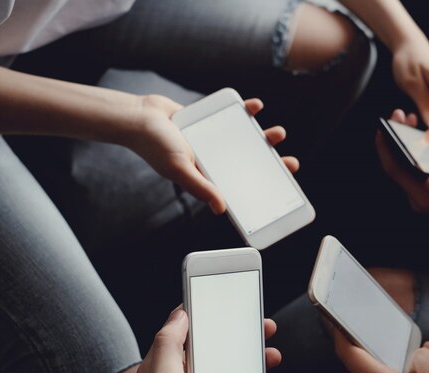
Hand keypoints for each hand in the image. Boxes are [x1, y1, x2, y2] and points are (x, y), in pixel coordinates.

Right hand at [127, 95, 298, 213]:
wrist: (138, 116)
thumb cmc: (154, 145)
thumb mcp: (180, 168)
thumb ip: (201, 187)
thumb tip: (221, 208)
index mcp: (209, 174)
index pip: (241, 183)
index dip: (261, 186)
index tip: (282, 188)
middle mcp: (214, 159)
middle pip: (249, 162)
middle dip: (271, 163)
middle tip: (290, 162)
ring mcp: (214, 139)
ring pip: (246, 139)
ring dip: (264, 137)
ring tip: (277, 133)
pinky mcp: (211, 120)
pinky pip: (233, 116)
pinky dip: (246, 110)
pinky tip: (256, 107)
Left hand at [137, 308, 281, 372]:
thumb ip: (167, 343)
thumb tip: (178, 313)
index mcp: (167, 369)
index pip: (187, 331)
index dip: (207, 314)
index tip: (227, 300)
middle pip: (217, 349)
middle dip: (241, 336)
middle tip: (262, 326)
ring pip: (235, 372)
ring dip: (257, 362)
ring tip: (272, 357)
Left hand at [334, 330, 428, 372]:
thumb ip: (425, 357)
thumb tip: (417, 353)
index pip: (350, 356)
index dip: (341, 334)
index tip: (336, 317)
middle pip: (365, 363)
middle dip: (379, 345)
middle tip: (393, 332)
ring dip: (396, 361)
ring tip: (420, 353)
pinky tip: (422, 372)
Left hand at [376, 109, 428, 228]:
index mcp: (425, 198)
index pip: (395, 170)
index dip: (386, 148)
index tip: (383, 125)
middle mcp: (419, 197)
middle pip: (395, 165)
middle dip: (392, 140)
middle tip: (397, 114)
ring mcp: (423, 192)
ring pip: (402, 164)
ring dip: (401, 141)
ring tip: (407, 118)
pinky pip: (411, 165)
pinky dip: (410, 147)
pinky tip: (417, 132)